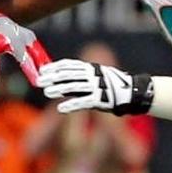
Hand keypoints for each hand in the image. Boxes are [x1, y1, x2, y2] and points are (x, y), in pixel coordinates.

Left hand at [0, 11, 50, 85]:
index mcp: (15, 43)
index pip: (26, 62)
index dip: (32, 73)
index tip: (37, 82)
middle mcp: (24, 39)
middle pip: (37, 56)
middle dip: (42, 68)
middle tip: (48, 80)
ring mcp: (28, 36)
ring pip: (40, 52)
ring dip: (44, 62)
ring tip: (52, 73)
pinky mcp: (30, 35)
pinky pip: (38, 48)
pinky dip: (42, 56)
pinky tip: (46, 63)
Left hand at [38, 59, 152, 115]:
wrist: (132, 93)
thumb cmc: (110, 86)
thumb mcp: (94, 76)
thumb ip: (78, 77)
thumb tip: (57, 79)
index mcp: (90, 67)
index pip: (68, 65)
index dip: (54, 67)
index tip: (42, 71)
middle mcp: (92, 75)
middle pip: (68, 75)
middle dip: (52, 78)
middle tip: (39, 81)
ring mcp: (96, 86)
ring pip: (73, 87)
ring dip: (58, 89)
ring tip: (47, 92)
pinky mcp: (101, 99)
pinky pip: (83, 102)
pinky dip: (71, 105)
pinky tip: (60, 108)